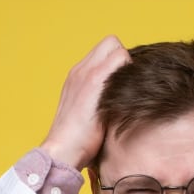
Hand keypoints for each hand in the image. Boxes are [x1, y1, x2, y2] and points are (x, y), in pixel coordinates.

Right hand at [40, 36, 130, 169]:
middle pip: (110, 43)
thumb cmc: (77, 143)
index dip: (117, 63)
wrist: (62, 150)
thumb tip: (119, 105)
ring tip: (130, 90)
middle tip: (129, 84)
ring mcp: (86, 73)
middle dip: (124, 59)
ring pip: (116, 47)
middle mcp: (79, 70)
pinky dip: (130, 70)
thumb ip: (97, 102)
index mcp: (76, 77)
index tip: (123, 84)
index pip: (102, 52)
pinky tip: (131, 93)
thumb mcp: (85, 116)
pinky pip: (120, 57)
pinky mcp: (94, 79)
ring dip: (127, 65)